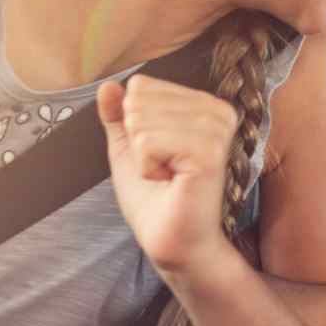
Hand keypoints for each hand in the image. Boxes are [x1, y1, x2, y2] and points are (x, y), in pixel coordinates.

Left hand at [98, 75, 241, 275]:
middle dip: (137, 140)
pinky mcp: (208, 154)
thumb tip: (108, 86)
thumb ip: (117, 116)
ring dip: (142, 157)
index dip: (135, 125)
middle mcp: (217, 111)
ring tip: (166, 177)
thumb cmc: (155, 198)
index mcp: (204, 104)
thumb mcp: (128, 148)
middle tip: (162, 168)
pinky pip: (148, 142)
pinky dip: (146, 167)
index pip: (142, 85)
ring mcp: (215, 131)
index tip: (158, 154)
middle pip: (139, 100)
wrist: (171, 240)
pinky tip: (168, 181)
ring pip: (141, 120)